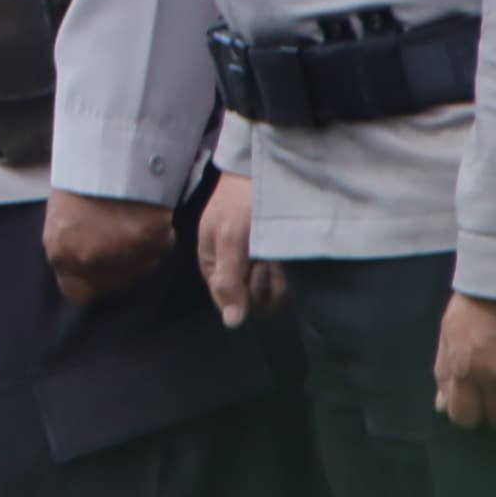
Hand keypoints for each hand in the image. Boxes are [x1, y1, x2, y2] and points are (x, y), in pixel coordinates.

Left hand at [43, 190, 175, 304]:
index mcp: (61, 254)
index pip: (77, 293)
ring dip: (141, 252)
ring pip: (141, 268)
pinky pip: (161, 247)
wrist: (110, 151)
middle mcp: (89, 261)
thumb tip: (84, 266)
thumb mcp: (62, 217)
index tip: (99, 269)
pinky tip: (149, 214)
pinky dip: (160, 235)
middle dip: (120, 268)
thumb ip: (71, 247)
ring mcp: (122, 254)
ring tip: (134, 222)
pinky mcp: (152, 242)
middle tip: (122, 241)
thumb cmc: (81, 177)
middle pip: (114, 284)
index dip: (91, 282)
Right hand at [199, 170, 287, 325]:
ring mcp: (253, 267)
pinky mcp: (272, 262)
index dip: (244, 293)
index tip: (254, 269)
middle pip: (249, 303)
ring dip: (275, 279)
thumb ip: (229, 282)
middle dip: (261, 285)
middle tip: (265, 257)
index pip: (229, 302)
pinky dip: (283, 274)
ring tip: (275, 254)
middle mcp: (232, 270)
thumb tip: (231, 324)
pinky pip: (279, 285)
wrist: (263, 171)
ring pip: (267, 297)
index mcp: (212, 265)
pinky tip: (283, 256)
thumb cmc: (241, 202)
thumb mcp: (230, 239)